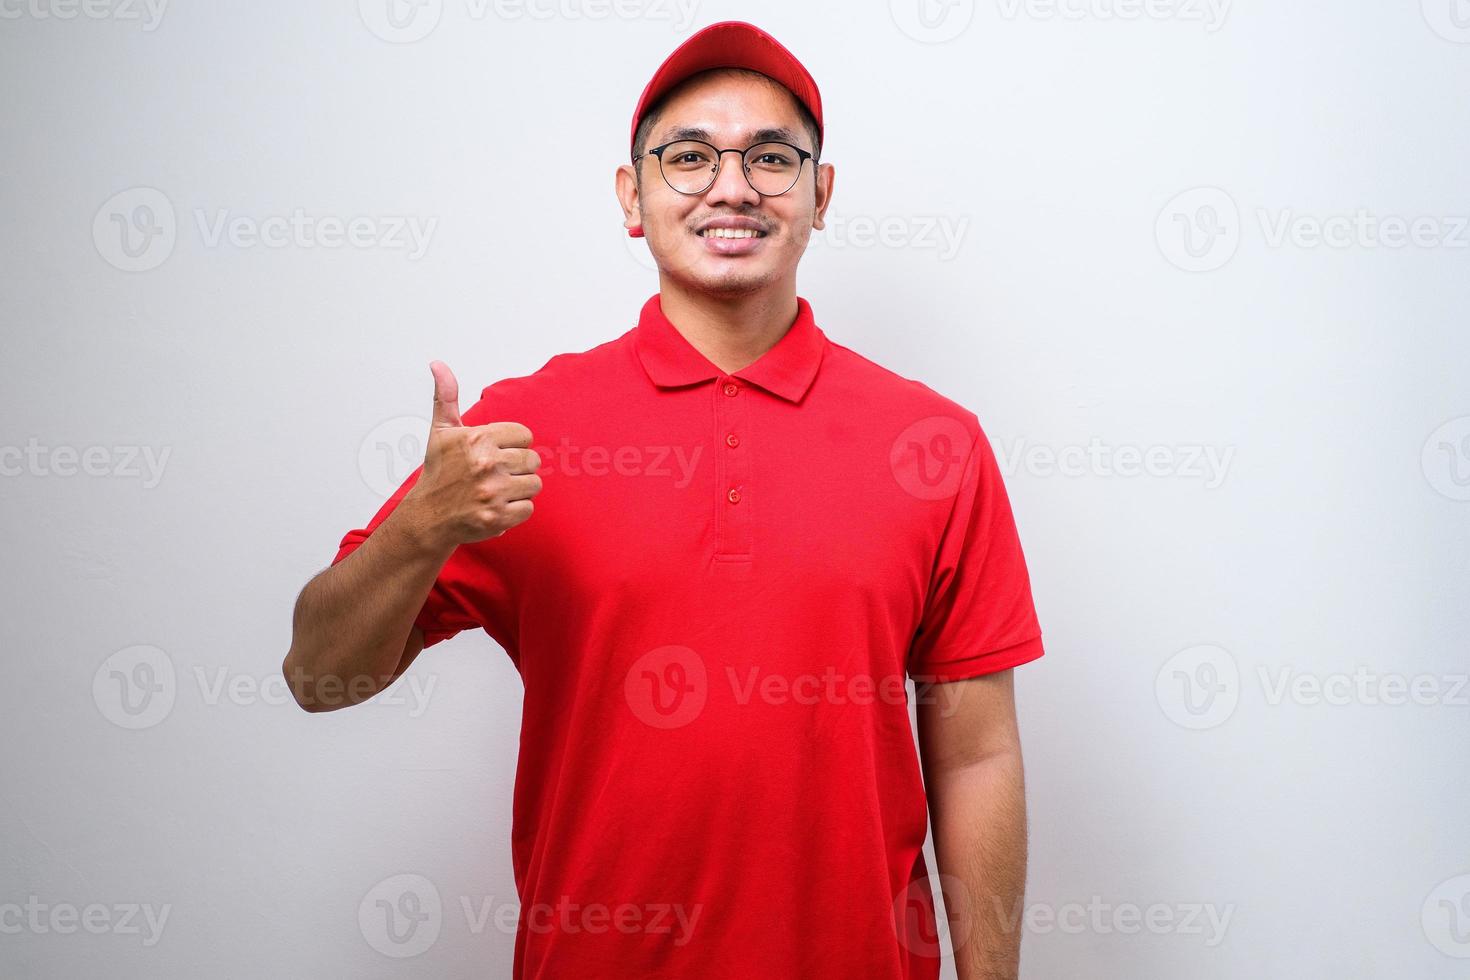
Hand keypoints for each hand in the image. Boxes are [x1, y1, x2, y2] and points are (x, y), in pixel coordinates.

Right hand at [404, 360, 541, 547]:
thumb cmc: (439, 473)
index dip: (512, 445)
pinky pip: (528, 508)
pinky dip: (515, 510)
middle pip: (533, 460)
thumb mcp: (441, 432)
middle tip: (496, 475)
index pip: (525, 436)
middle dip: (518, 468)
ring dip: (519, 490)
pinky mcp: (497, 517)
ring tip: (497, 491)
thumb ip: (446, 397)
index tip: (496, 454)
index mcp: (476, 438)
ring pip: (534, 484)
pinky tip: (496, 507)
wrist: (427, 518)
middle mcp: (485, 463)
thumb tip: (438, 364)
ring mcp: (492, 492)